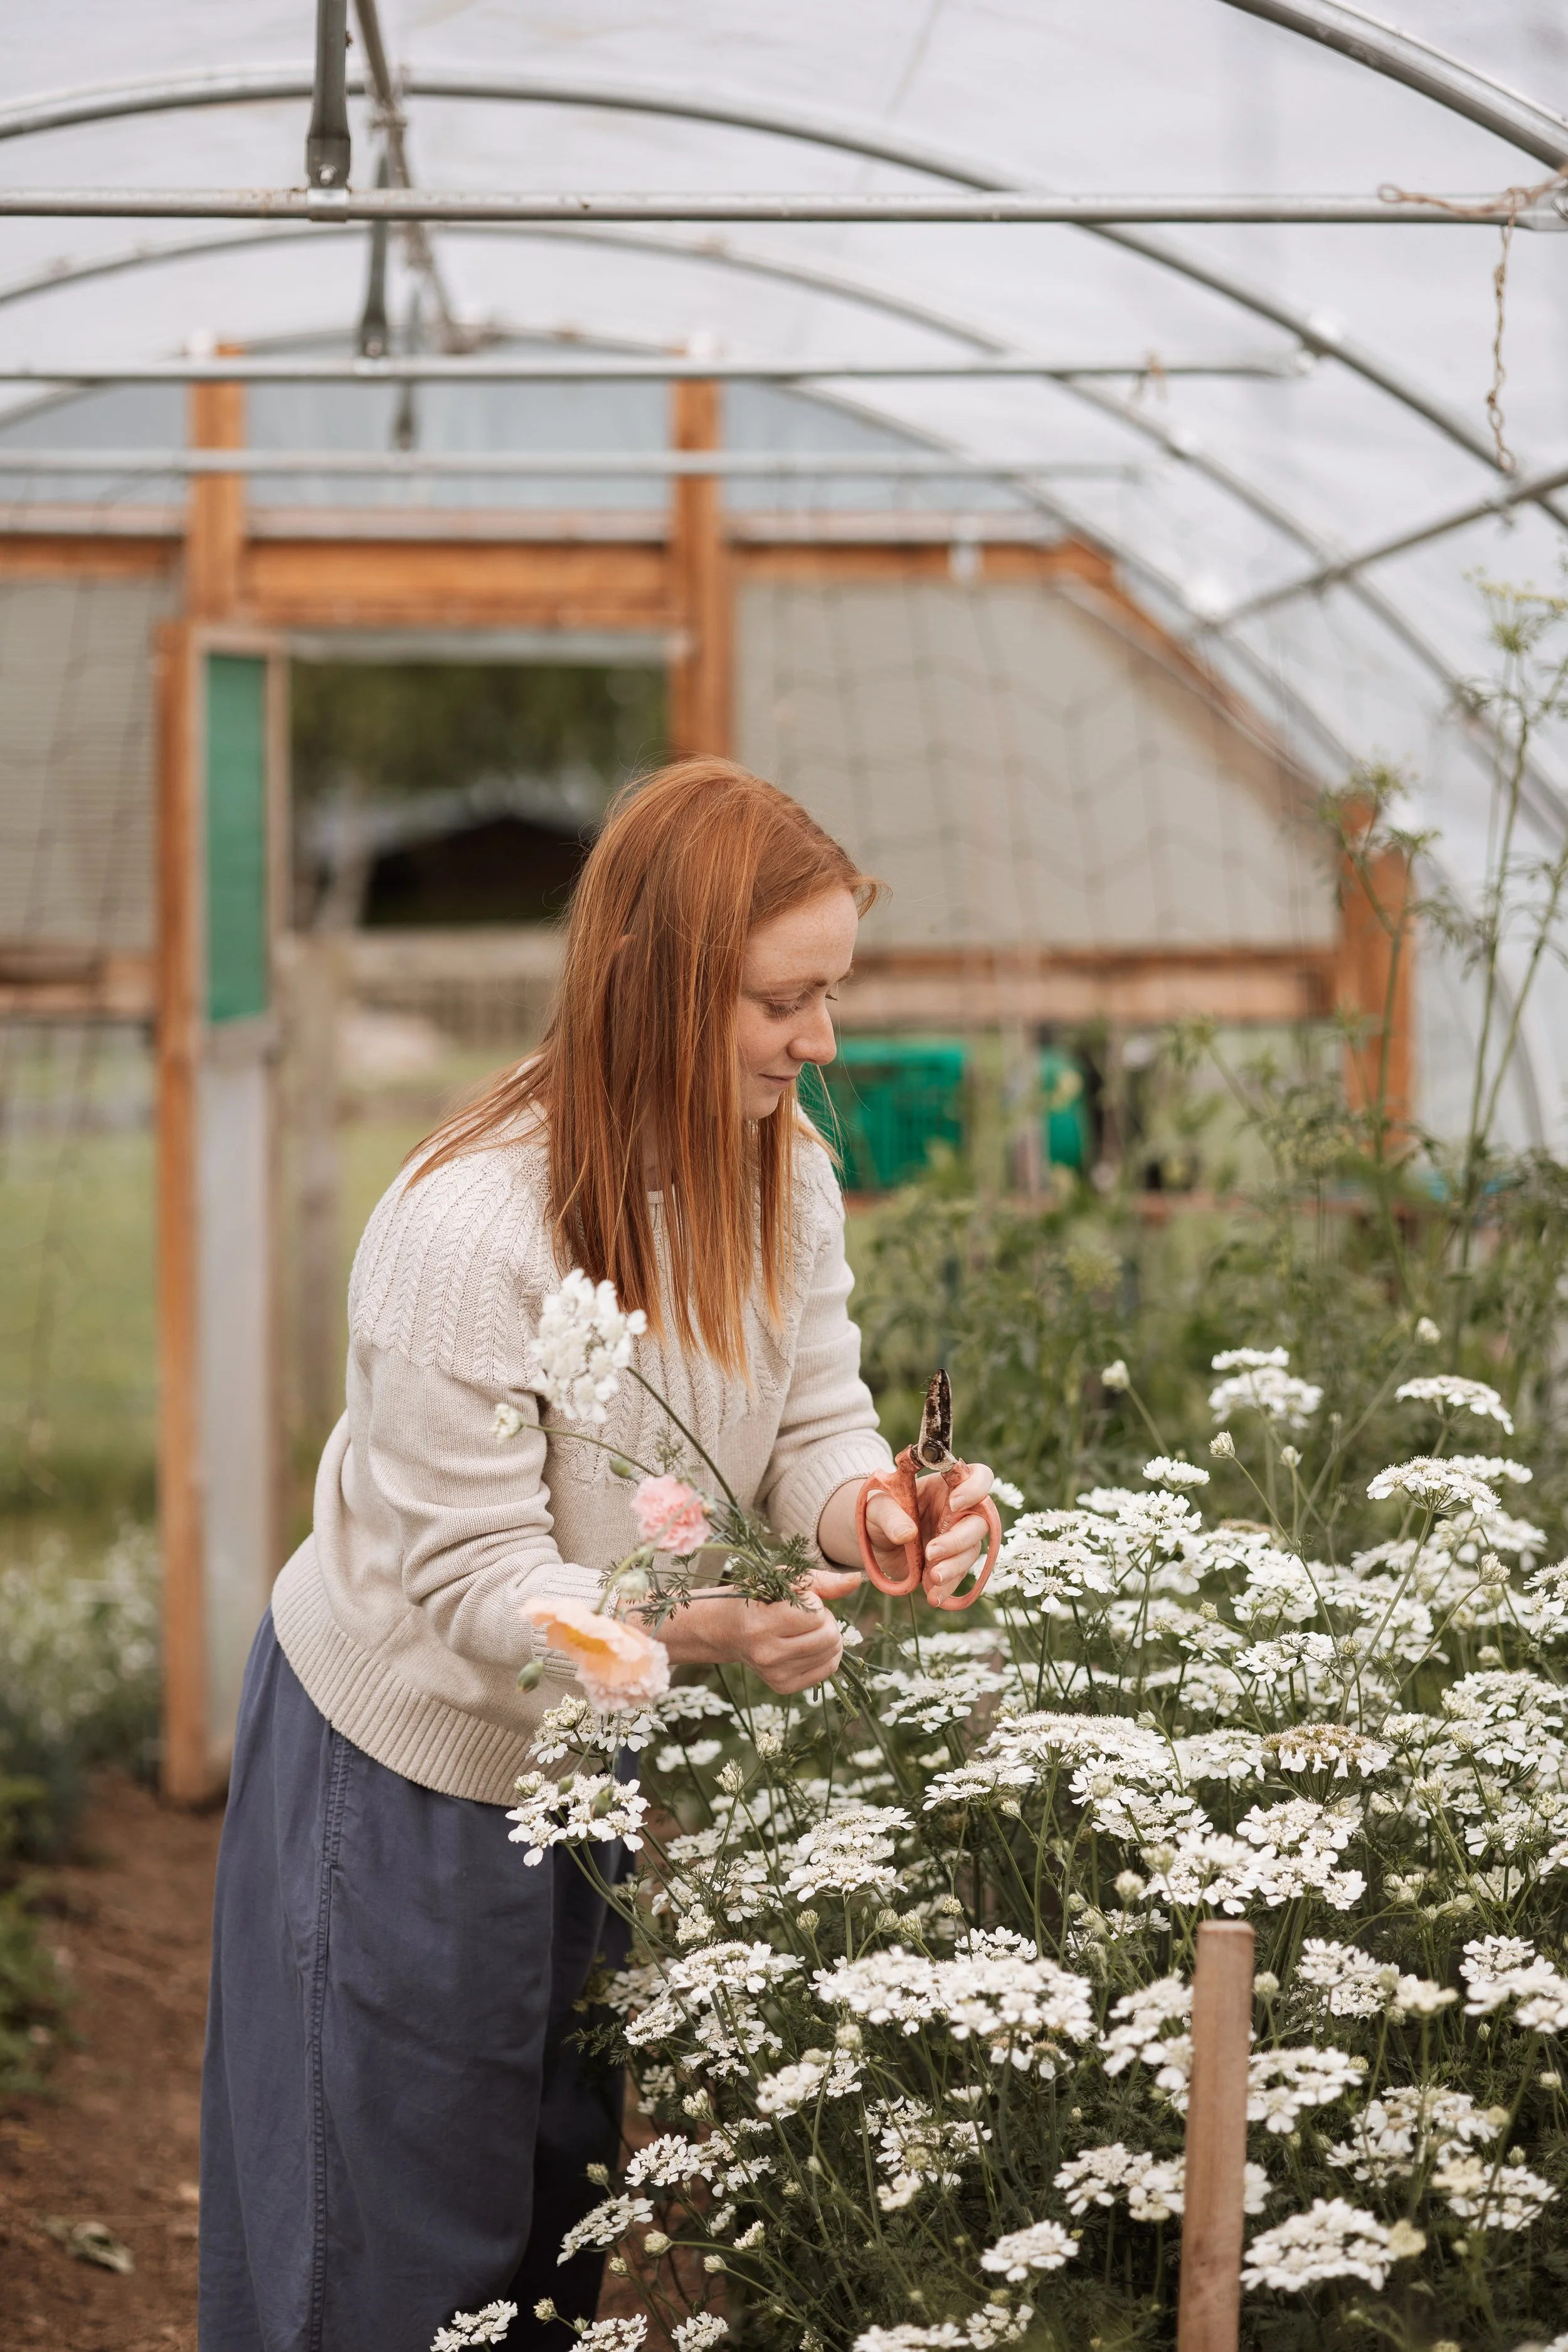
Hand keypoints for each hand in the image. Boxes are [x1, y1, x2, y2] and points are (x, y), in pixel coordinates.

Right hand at [656, 1569, 857, 1692]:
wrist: (725, 1630)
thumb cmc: (755, 1598)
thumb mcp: (781, 1580)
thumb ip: (820, 1581)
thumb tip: (857, 1581)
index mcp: (762, 1623)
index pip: (816, 1613)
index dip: (813, 1602)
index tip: (796, 1600)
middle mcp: (767, 1654)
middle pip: (829, 1636)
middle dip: (826, 1620)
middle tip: (806, 1615)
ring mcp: (775, 1674)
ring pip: (832, 1654)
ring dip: (827, 1636)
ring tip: (805, 1629)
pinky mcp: (783, 1687)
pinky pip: (827, 1671)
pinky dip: (826, 1654)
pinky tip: (807, 1645)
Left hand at [861, 1464, 996, 1604]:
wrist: (874, 1541)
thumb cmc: (879, 1513)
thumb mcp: (877, 1508)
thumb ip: (890, 1515)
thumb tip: (906, 1534)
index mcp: (946, 1486)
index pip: (979, 1477)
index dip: (975, 1488)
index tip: (954, 1504)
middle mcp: (959, 1510)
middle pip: (979, 1521)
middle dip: (958, 1539)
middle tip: (931, 1553)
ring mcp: (958, 1537)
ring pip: (971, 1551)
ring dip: (954, 1567)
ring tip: (931, 1578)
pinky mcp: (952, 1562)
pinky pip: (959, 1575)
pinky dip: (948, 1587)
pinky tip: (933, 1596)